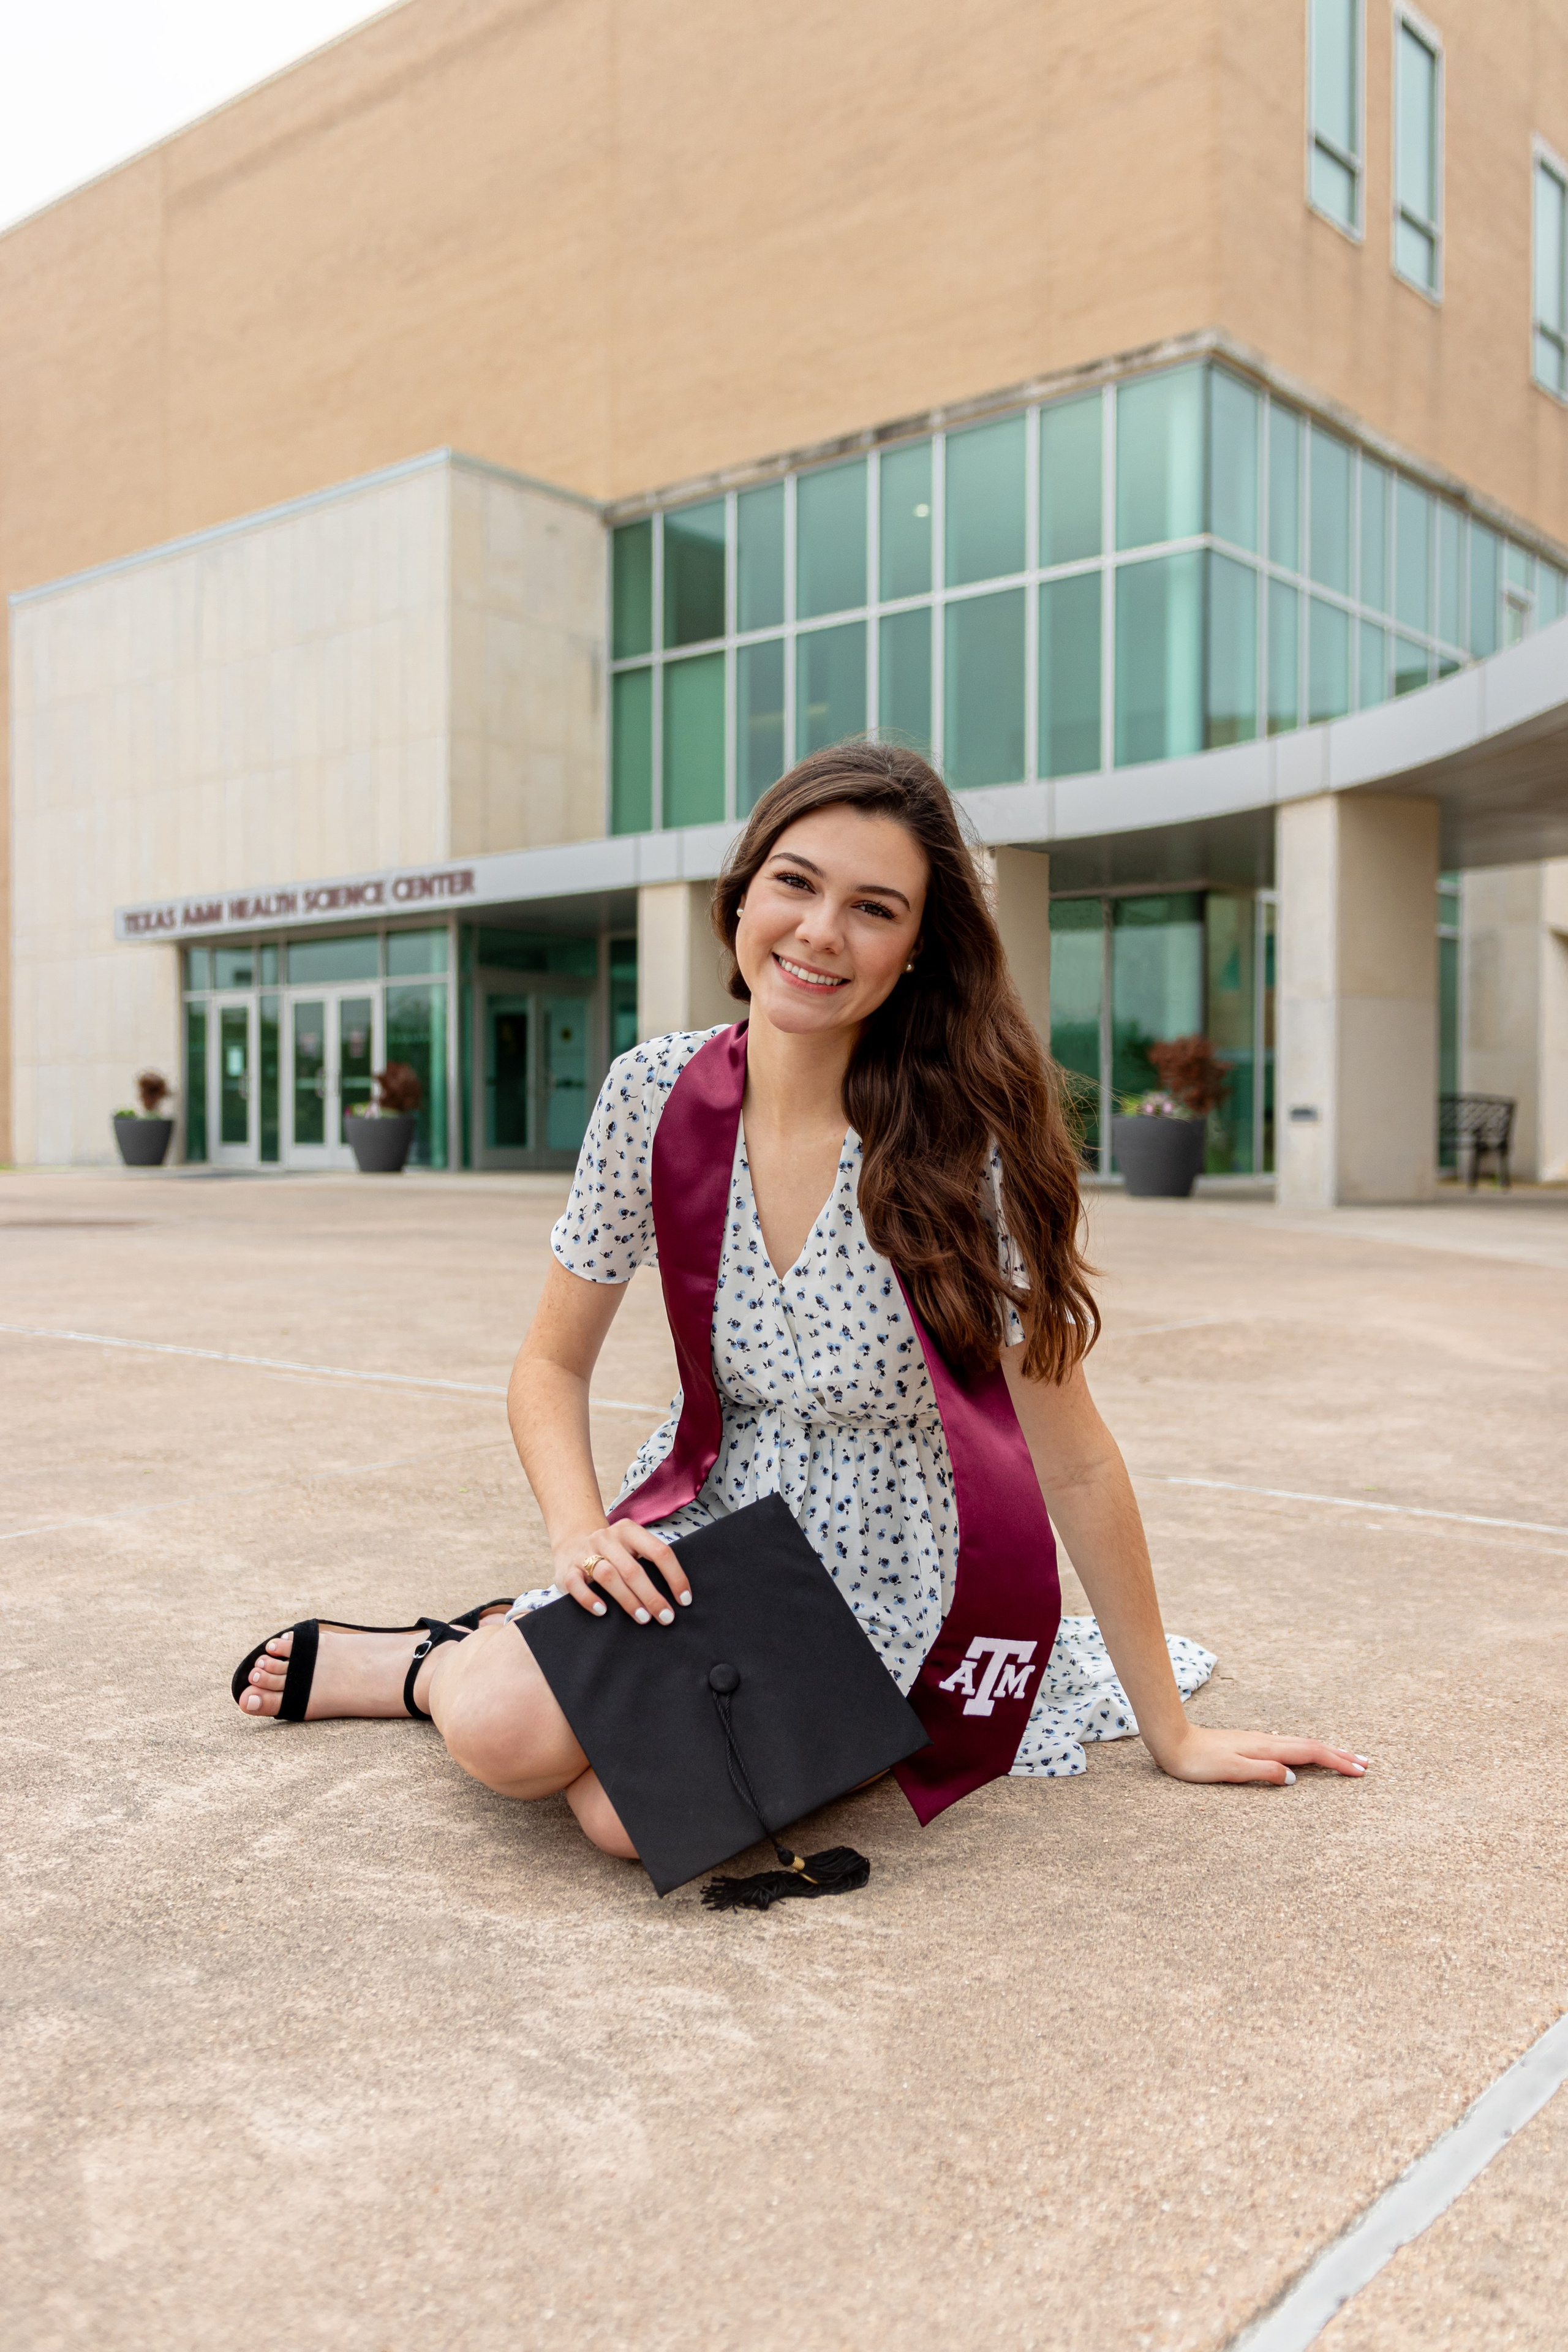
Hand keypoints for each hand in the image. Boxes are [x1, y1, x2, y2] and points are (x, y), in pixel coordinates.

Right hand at [553, 1519, 690, 1626]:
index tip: (684, 1600)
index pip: (658, 1551)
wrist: (572, 1542)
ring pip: (608, 1576)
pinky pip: (577, 1584)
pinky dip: (590, 1599)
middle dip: (652, 1596)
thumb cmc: (613, 1552)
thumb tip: (678, 1595)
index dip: (675, 1577)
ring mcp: (585, 1552)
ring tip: (643, 1618)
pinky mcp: (568, 1569)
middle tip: (666, 1617)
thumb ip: (649, 1561)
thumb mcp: (631, 1547)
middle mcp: (607, 1538)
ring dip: (628, 1599)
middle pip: (633, 1569)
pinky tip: (603, 1612)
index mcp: (629, 1530)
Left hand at [1153, 1726, 1368, 1785]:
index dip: (1337, 1762)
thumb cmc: (1197, 1761)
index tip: (1360, 1772)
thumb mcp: (1231, 1770)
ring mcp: (1258, 1741)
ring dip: (1325, 1752)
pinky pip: (1287, 1745)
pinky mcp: (1249, 1744)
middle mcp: (1266, 1741)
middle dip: (1340, 1755)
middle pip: (1311, 1746)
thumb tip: (1294, 1778)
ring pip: (1299, 1744)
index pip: (1310, 1753)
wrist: (1172, 1741)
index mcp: (1266, 1747)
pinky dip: (1304, 1751)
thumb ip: (1263, 1772)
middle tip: (1366, 1765)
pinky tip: (1302, 1754)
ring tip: (1344, 1758)